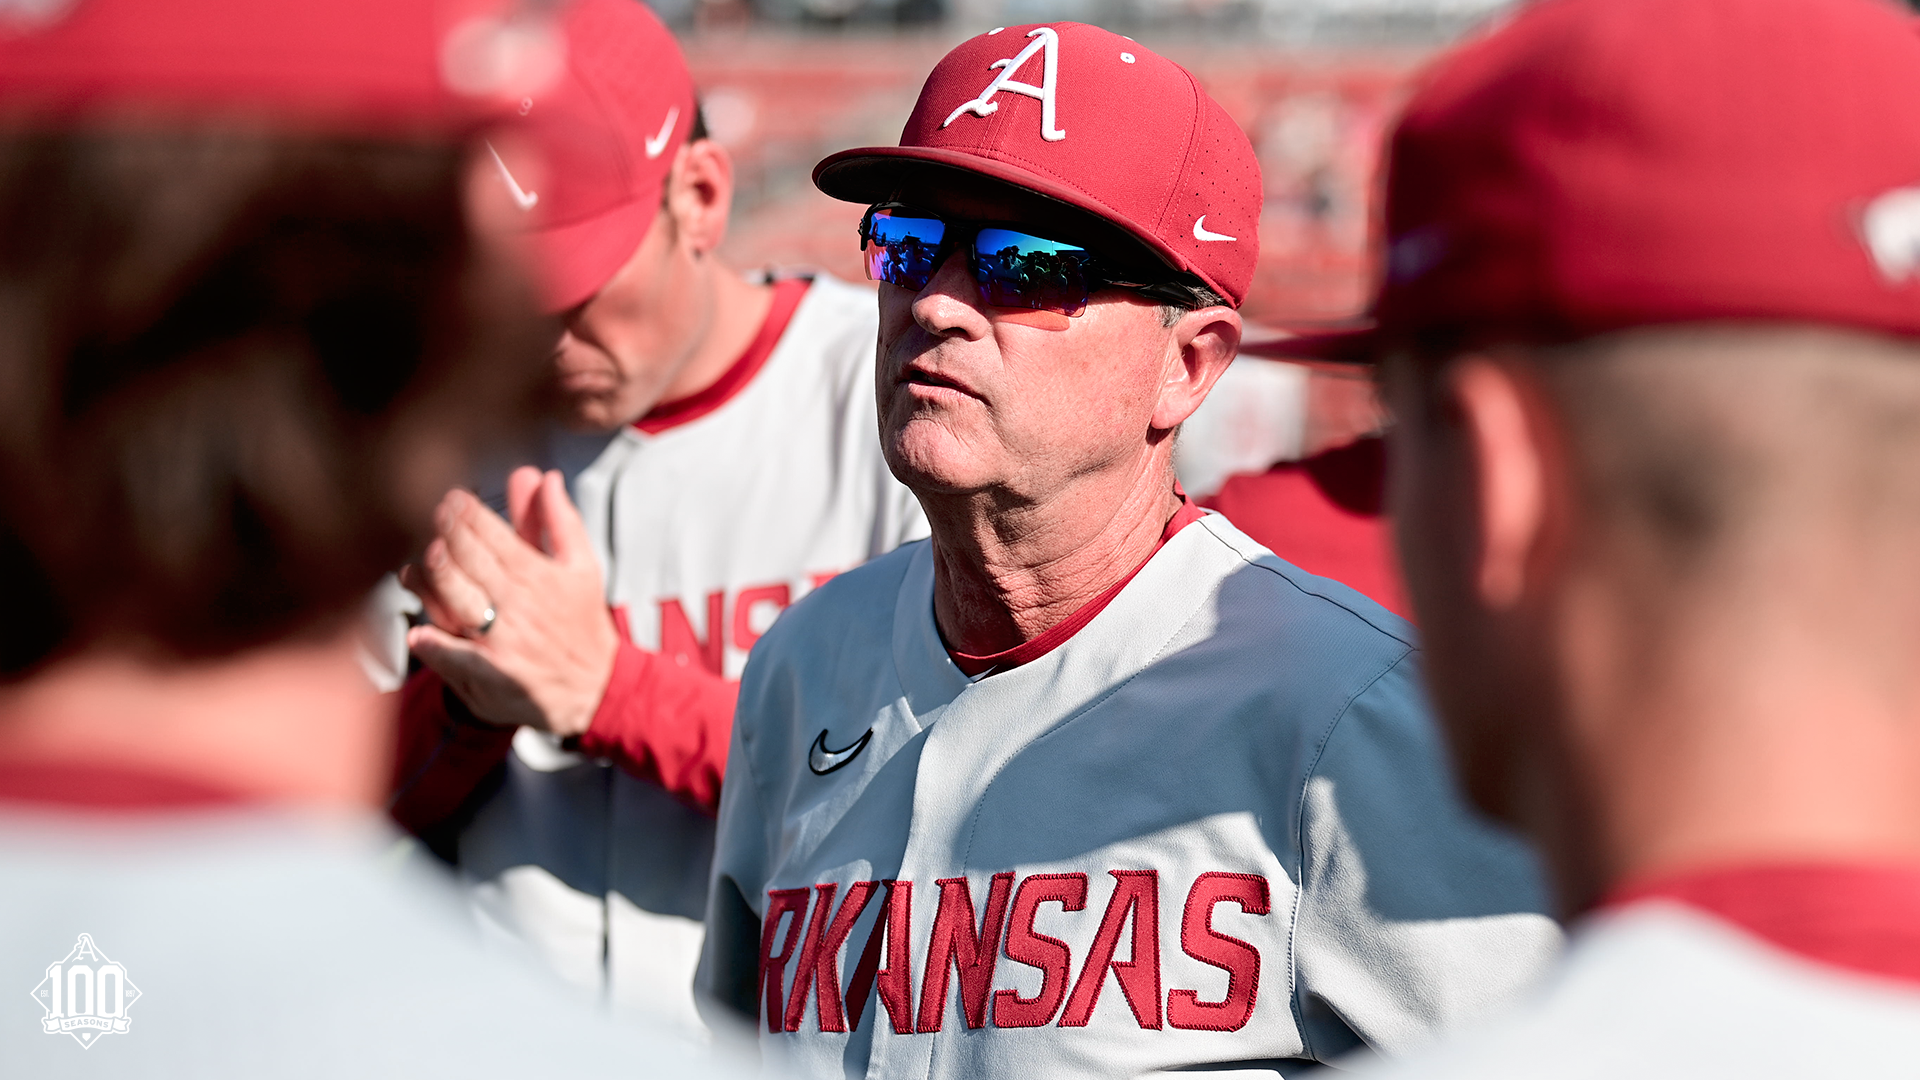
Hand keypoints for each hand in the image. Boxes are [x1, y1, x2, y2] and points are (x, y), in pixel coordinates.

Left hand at [400, 467, 619, 736]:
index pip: (495, 536)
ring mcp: (503, 640)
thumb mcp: (581, 567)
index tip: (451, 497)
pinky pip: (456, 658)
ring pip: (457, 601)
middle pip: (471, 561)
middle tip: (432, 514)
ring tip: (415, 562)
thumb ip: (559, 520)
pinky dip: (436, 646)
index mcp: (538, 575)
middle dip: (448, 533)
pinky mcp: (492, 674)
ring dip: (435, 578)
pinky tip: (417, 633)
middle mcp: (518, 604)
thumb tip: (545, 476)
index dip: (469, 514)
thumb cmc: (580, 621)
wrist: (595, 687)